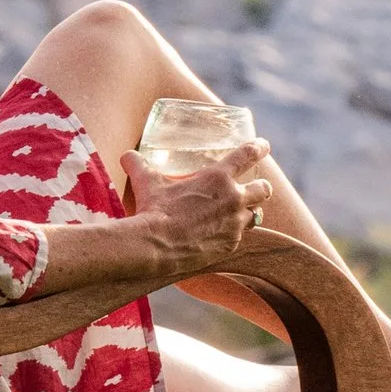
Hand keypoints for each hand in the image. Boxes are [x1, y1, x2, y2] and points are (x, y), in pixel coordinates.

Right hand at [123, 143, 273, 277]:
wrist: (156, 246)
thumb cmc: (154, 209)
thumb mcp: (146, 182)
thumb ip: (138, 165)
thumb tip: (127, 156)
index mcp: (218, 177)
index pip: (247, 155)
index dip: (258, 147)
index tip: (263, 145)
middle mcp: (233, 199)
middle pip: (263, 189)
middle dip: (262, 187)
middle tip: (256, 186)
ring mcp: (234, 225)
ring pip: (255, 216)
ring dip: (249, 212)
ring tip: (240, 212)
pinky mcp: (230, 246)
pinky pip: (239, 237)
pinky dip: (233, 233)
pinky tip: (222, 234)